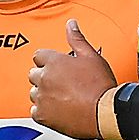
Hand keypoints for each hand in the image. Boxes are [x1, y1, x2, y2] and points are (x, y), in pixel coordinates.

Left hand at [29, 20, 116, 138]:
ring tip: (63, 98)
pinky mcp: (42, 115)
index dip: (49, 61)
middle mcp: (44, 78)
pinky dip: (45, 111)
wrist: (105, 112)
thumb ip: (77, 39)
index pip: (39, 56)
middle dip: (45, 77)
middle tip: (62, 84)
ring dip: (44, 94)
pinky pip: (35, 111)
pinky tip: (60, 110)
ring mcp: (42, 97)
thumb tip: (71, 24)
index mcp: (54, 62)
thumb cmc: (101, 86)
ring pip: (34, 93)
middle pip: (33, 74)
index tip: (58, 68)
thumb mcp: (92, 57)